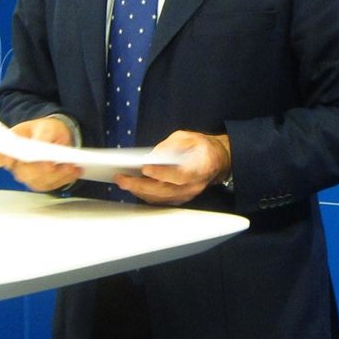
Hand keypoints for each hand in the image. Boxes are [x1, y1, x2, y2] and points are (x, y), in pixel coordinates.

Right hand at [0, 116, 81, 192]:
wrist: (56, 138)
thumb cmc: (46, 130)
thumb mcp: (46, 127)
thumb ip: (42, 136)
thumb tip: (40, 147)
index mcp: (9, 144)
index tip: (9, 158)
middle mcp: (13, 163)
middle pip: (21, 171)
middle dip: (39, 168)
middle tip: (52, 164)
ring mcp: (26, 175)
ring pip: (37, 180)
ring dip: (56, 174)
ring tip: (71, 166)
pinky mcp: (39, 183)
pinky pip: (50, 185)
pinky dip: (64, 178)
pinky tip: (74, 170)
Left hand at [114, 131, 230, 205]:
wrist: (217, 161)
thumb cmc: (202, 148)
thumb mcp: (188, 137)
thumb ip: (170, 145)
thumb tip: (153, 155)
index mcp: (200, 167)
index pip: (180, 175)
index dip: (162, 173)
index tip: (145, 168)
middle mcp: (194, 185)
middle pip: (165, 190)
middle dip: (140, 185)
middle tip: (122, 179)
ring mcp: (187, 195)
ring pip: (160, 198)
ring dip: (139, 191)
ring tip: (123, 182)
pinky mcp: (180, 199)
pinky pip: (161, 200)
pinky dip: (145, 194)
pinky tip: (134, 187)